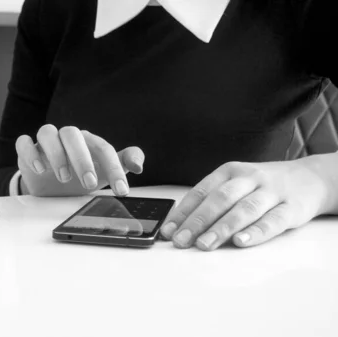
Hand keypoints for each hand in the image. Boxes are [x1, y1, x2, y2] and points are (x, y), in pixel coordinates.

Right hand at [15, 125, 143, 196]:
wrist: (51, 185)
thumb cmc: (80, 174)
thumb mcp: (104, 172)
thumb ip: (123, 164)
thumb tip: (139, 164)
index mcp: (88, 141)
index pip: (103, 147)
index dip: (114, 168)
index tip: (121, 191)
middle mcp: (66, 137)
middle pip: (72, 134)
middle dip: (82, 159)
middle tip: (90, 184)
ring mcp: (45, 143)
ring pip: (47, 132)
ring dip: (56, 154)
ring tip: (64, 178)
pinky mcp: (27, 150)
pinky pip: (23, 142)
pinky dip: (30, 153)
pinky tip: (39, 169)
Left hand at [160, 160, 327, 249]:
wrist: (311, 178)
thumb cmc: (263, 186)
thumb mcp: (236, 184)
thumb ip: (211, 201)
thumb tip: (179, 225)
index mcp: (230, 172)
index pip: (201, 191)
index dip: (183, 212)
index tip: (169, 230)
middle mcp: (249, 178)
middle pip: (220, 199)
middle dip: (198, 221)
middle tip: (182, 240)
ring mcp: (271, 192)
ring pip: (244, 209)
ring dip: (222, 228)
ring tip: (204, 244)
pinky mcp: (292, 208)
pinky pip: (272, 221)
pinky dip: (255, 233)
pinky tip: (241, 243)